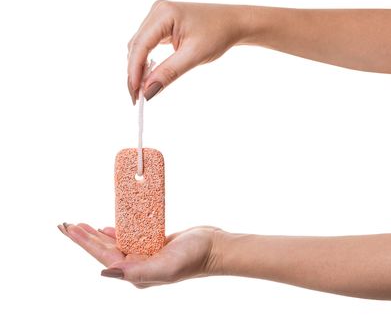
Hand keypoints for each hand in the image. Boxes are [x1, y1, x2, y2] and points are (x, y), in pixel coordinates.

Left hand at [58, 223, 221, 287]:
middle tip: (67, 225)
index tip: (71, 228)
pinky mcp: (155, 243)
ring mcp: (146, 254)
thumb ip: (137, 271)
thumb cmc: (195, 258)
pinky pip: (131, 236)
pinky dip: (117, 230)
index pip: (104, 256)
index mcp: (137, 273)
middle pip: (104, 249)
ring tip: (80, 225)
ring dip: (97, 234)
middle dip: (85, 237)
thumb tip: (106, 271)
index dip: (86, 242)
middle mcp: (138, 264)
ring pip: (115, 242)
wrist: (215, 248)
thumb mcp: (166, 267)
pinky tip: (108, 227)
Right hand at [127, 0, 251, 103]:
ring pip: (139, 47)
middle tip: (137, 98)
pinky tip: (148, 77)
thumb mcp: (194, 56)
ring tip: (142, 91)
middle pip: (136, 46)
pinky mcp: (161, 24)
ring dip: (138, 69)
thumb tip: (148, 91)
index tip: (135, 93)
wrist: (232, 23)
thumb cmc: (218, 34)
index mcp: (164, 13)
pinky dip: (146, 62)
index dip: (134, 71)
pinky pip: (147, 45)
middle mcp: (157, 11)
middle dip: (134, 73)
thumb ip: (169, 73)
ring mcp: (158, 17)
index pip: (140, 45)